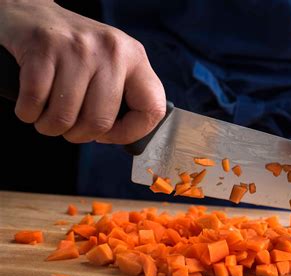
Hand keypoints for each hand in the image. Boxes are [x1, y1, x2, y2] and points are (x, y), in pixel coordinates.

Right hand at [0, 0, 165, 143]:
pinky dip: (28, 113)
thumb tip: (125, 137)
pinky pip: (35, 103)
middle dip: (79, 135)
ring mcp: (78, 48)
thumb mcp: (112, 65)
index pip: (153, 110)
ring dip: (51, 126)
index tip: (111, 133)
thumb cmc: (76, 51)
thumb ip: (124, 96)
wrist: (33, 15)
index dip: (131, 133)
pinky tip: (32, 104)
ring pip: (64, 118)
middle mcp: (112, 51)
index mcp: (136, 58)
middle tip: (70, 127)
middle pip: (100, 122)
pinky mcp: (44, 48)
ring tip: (49, 115)